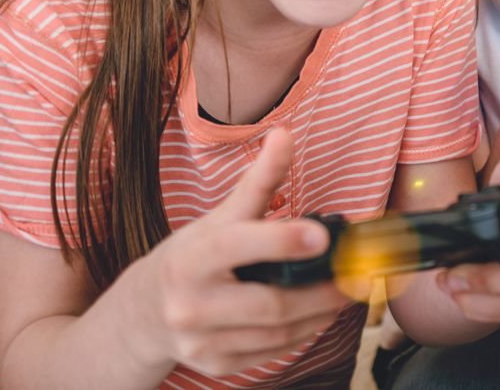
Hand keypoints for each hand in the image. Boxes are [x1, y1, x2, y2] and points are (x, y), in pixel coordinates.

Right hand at [130, 127, 351, 375]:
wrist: (142, 314)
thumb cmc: (188, 258)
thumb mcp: (217, 219)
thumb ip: (258, 183)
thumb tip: (284, 135)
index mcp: (190, 259)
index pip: (239, 246)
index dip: (282, 240)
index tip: (323, 235)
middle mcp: (191, 304)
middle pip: (271, 303)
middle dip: (322, 291)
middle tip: (357, 277)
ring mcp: (201, 341)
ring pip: (279, 333)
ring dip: (321, 314)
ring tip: (347, 294)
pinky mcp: (215, 365)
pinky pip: (273, 352)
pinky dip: (303, 334)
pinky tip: (319, 315)